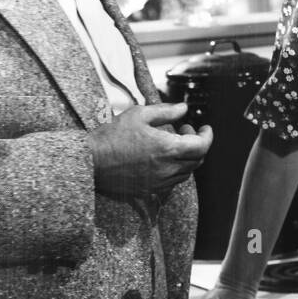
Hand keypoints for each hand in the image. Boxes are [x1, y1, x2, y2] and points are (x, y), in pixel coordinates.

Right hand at [89, 102, 212, 198]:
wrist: (90, 162)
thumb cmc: (111, 137)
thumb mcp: (139, 115)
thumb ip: (165, 111)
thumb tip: (183, 108)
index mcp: (168, 149)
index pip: (201, 146)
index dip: (207, 136)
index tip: (204, 128)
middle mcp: (167, 168)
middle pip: (197, 160)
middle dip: (197, 144)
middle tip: (185, 132)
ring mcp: (159, 182)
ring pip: (186, 172)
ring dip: (187, 158)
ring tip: (174, 145)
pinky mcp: (150, 190)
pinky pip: (172, 182)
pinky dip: (175, 170)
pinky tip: (163, 159)